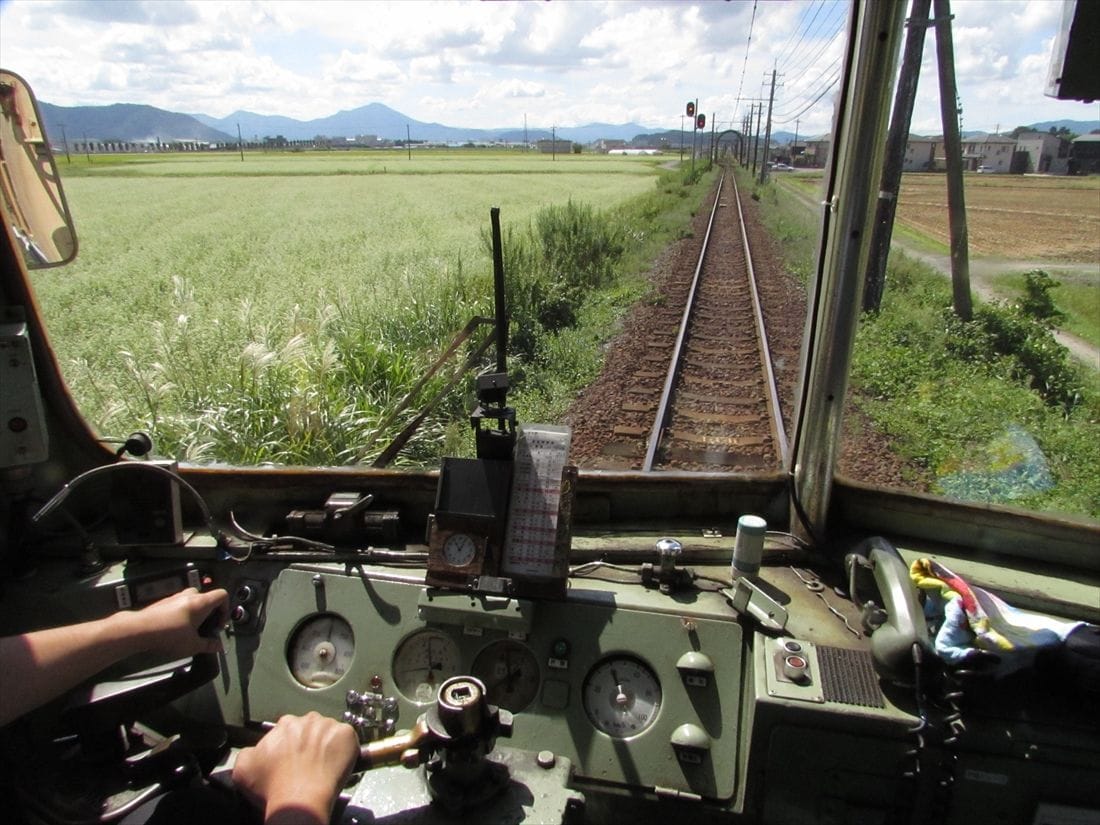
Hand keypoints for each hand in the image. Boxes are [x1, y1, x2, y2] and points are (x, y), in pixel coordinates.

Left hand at [131, 587, 228, 657]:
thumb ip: (209, 645)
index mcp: (201, 602)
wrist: (139, 630)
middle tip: (205, 629)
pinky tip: (175, 629)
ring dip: (196, 614)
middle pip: (208, 599)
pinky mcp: (163, 602)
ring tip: (190, 630)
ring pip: (192, 602)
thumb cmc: (169, 635)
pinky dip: (183, 614)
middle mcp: (189, 595)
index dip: (225, 609)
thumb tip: (218, 647)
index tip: (218, 624)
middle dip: (210, 614)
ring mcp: (175, 597)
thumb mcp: (193, 645)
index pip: (222, 595)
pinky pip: (180, 605)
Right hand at [233, 712, 358, 824]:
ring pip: (329, 732)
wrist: (298, 801)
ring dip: (327, 745)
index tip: (292, 759)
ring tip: (323, 767)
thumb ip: (247, 752)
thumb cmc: (272, 788)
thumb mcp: (243, 768)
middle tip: (307, 765)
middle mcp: (307, 719)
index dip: (290, 745)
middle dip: (309, 743)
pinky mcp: (347, 734)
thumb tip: (255, 750)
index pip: (289, 729)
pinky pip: (348, 738)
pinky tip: (337, 765)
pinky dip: (345, 749)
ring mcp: (329, 725)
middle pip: (310, 728)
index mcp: (284, 724)